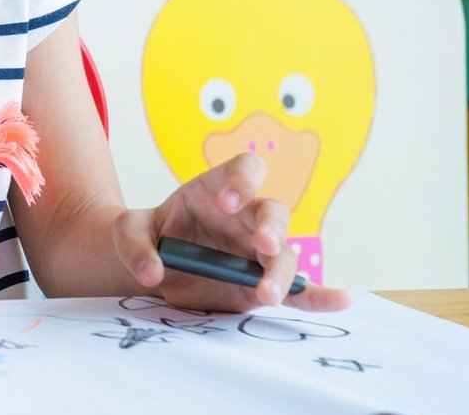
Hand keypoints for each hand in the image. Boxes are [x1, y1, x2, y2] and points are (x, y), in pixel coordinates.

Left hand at [113, 154, 348, 312]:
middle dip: (270, 226)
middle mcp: (246, 218)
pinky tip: (341, 299)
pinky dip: (320, 296)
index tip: (225, 201)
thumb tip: (152, 272)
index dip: (241, 180)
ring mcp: (258, 252)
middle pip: (273, 212)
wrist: (155, 266)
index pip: (244, 169)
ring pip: (284, 255)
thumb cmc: (148, 236)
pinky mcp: (264, 283)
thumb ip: (133, 246)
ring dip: (280, 272)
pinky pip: (298, 289)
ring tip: (266, 292)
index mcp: (216, 189)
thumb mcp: (127, 232)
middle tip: (261, 243)